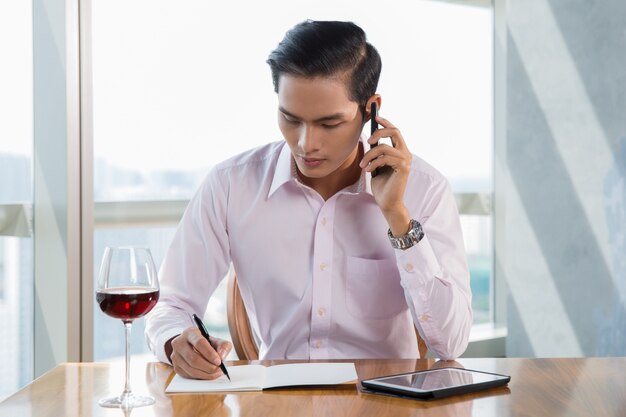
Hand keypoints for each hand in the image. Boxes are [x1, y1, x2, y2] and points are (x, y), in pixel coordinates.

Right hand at [166, 327, 232, 379]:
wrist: (191, 346)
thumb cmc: (206, 344)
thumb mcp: (216, 340)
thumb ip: (223, 346)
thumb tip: (221, 357)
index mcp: (190, 333)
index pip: (199, 343)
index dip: (210, 353)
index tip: (219, 361)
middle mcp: (179, 343)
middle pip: (194, 359)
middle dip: (209, 367)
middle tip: (219, 370)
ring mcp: (175, 356)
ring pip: (191, 369)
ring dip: (206, 374)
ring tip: (217, 373)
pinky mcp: (176, 367)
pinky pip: (189, 375)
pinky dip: (201, 377)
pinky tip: (208, 374)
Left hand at [359, 115, 412, 235]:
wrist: (387, 202)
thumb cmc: (382, 185)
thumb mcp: (376, 164)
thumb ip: (376, 152)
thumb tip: (369, 137)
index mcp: (400, 151)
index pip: (394, 131)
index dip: (385, 122)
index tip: (375, 115)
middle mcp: (405, 153)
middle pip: (395, 131)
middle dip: (379, 132)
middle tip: (368, 139)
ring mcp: (406, 160)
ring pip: (385, 147)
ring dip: (370, 155)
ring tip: (363, 165)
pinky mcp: (403, 168)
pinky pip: (385, 158)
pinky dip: (373, 163)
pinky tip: (368, 170)